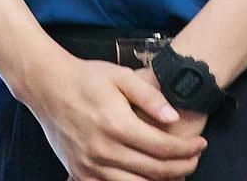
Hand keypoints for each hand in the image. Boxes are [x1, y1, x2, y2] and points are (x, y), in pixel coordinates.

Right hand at [24, 54, 206, 180]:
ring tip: (175, 169)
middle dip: (183, 167)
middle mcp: (104, 149)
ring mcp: (91, 165)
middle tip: (194, 158)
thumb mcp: (119, 75)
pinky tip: (146, 176)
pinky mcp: (80, 172)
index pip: (164, 148)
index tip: (201, 144)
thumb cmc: (85, 77)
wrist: (46, 85)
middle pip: (156, 171)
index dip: (188, 150)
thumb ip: (149, 96)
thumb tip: (174, 119)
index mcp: (116, 124)